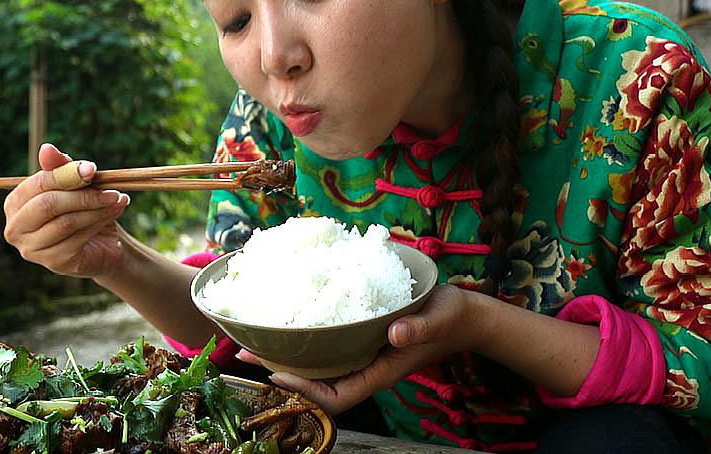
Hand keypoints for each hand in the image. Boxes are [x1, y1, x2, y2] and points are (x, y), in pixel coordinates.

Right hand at [2, 143, 130, 277]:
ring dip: (97, 208)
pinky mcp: (54, 263)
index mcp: (15, 204)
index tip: (92, 170)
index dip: (66, 175)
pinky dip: (100, 222)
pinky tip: (115, 212)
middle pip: (48, 205)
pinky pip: (78, 238)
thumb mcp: (73, 186)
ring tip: (117, 198)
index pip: (37, 184)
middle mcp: (15, 229)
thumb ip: (59, 168)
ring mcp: (32, 250)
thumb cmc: (82, 210)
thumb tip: (46, 148)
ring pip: (66, 222)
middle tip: (110, 188)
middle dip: (82, 194)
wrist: (101, 244)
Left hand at [239, 285, 475, 413]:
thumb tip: (396, 334)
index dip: (305, 392)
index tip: (276, 373)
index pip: (336, 397)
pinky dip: (307, 337)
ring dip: (290, 354)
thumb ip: (418, 328)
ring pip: (320, 365)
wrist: (463, 314)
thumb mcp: (438, 318)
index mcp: (381, 371)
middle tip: (246, 351)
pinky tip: (291, 320)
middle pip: (318, 383)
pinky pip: (329, 346)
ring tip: (258, 336)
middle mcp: (366, 366)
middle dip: (283, 372)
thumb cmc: (451, 318)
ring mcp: (363, 353)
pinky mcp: (363, 337)